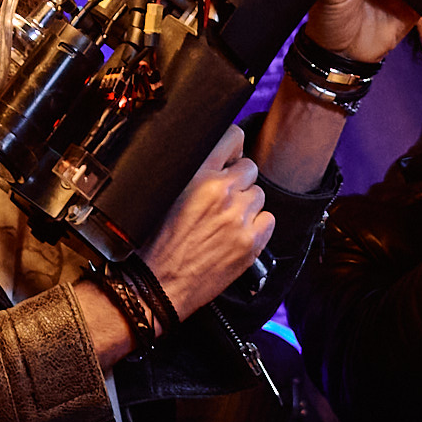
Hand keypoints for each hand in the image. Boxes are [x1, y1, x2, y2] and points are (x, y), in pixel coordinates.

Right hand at [137, 130, 274, 319]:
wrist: (156, 285)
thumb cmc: (153, 242)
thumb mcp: (165, 192)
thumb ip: (191, 171)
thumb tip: (216, 160)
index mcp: (197, 175)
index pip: (233, 137)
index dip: (232, 148)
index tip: (229, 159)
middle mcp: (221, 192)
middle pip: (250, 168)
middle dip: (238, 181)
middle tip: (222, 200)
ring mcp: (238, 218)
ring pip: (259, 195)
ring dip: (246, 205)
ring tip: (225, 221)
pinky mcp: (250, 243)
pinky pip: (268, 220)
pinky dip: (257, 227)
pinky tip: (237, 235)